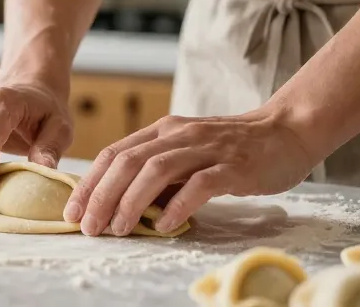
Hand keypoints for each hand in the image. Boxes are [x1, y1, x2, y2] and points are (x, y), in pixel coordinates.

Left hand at [63, 107, 316, 235]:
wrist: (286, 132)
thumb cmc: (232, 149)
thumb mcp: (187, 154)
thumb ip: (158, 174)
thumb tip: (121, 206)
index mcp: (163, 130)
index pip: (115, 154)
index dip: (90, 183)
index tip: (73, 212)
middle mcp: (179, 135)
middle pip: (128, 162)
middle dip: (102, 195)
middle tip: (89, 226)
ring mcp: (207, 148)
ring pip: (156, 170)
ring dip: (131, 201)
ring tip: (119, 229)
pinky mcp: (234, 166)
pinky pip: (200, 184)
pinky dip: (178, 205)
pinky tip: (164, 225)